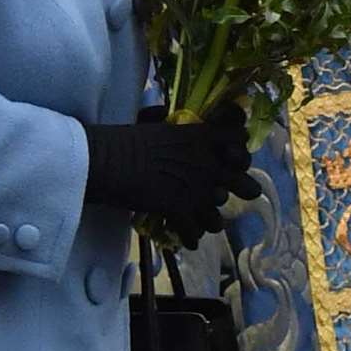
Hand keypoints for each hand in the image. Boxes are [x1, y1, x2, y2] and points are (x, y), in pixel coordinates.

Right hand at [84, 104, 259, 248]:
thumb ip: (165, 118)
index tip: (232, 154)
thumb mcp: (150, 121)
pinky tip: (185, 238)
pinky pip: (194, 232)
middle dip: (243, 190)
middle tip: (228, 192)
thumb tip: (164, 111)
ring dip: (210, 219)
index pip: (239, 138)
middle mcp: (207, 162)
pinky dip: (189, 238)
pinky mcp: (180, 211)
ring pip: (219, 214)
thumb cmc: (125, 137)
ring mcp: (196, 189)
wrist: (107, 160)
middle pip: (244, 182)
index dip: (239, 148)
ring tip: (202, 220)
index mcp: (201, 136)